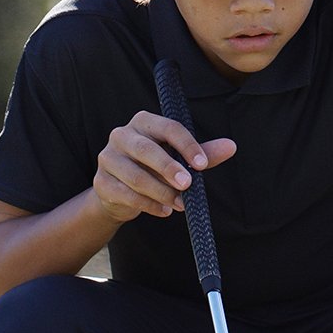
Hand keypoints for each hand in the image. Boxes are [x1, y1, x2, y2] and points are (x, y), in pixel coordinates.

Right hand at [93, 112, 235, 225]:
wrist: (118, 191)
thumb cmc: (153, 167)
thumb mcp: (178, 157)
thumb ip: (203, 153)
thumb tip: (231, 146)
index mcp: (143, 122)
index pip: (168, 128)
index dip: (187, 145)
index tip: (203, 164)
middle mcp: (122, 135)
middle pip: (146, 150)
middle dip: (169, 168)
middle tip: (188, 185)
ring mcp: (108, 158)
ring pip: (136, 176)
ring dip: (161, 192)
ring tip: (179, 203)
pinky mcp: (101, 182)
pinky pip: (126, 194)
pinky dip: (148, 205)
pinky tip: (164, 210)